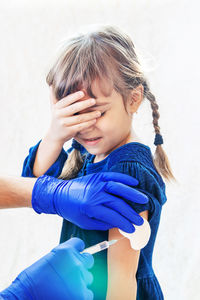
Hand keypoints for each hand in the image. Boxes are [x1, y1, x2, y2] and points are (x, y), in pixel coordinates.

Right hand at [0, 238, 93, 299]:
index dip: (77, 250)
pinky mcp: (82, 295)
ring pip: (88, 277)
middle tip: (71, 274)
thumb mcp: (48, 260)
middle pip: (88, 260)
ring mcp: (80, 280)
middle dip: (81, 265)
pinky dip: (80, 295)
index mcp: (66, 251)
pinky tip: (66, 295)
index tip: (74, 255)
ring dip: (80, 281)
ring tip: (64, 287)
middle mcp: (76, 263)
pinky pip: (88, 292)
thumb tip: (77, 257)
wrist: (25, 298)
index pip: (80, 244)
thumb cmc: (33, 280)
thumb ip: (64, 257)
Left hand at [32, 172, 148, 232]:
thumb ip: (103, 223)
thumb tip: (119, 224)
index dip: (124, 224)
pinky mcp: (97, 176)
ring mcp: (97, 183)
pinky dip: (124, 179)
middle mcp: (95, 193)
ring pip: (118, 188)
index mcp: (91, 207)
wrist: (59, 194)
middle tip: (139, 221)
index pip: (113, 216)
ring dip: (132, 194)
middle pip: (118, 203)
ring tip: (143, 200)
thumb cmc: (71, 211)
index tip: (132, 229)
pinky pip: (113, 176)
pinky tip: (134, 183)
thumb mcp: (85, 222)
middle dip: (130, 214)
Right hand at [46, 87, 100, 145]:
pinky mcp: (69, 131)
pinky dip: (88, 124)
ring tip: (99, 112)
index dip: (74, 96)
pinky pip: (80, 127)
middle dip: (84, 104)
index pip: (66, 101)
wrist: (55, 135)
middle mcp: (59, 115)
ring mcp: (64, 124)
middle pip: (73, 109)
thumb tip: (51, 85)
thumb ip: (54, 98)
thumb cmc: (57, 119)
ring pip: (79, 118)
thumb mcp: (53, 108)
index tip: (83, 92)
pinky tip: (94, 120)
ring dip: (89, 115)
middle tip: (94, 100)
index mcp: (56, 108)